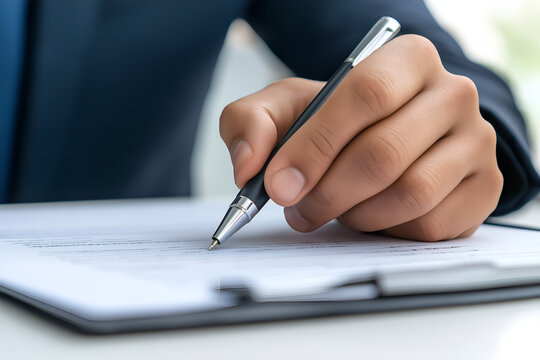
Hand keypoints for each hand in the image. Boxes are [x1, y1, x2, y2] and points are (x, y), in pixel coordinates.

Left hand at [219, 35, 502, 240]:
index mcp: (408, 60)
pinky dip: (390, 230)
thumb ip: (251, 123)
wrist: (392, 142)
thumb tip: (249, 167)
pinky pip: (431, 224)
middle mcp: (453, 95)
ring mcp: (477, 143)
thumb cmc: (339, 123)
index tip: (278, 184)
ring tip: (336, 208)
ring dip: (357, 214)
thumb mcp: (286, 108)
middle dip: (327, 193)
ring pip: (410, 193)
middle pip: (384, 153)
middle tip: (297, 209)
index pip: (366, 95)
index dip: (315, 145)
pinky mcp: (486, 189)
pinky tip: (374, 214)